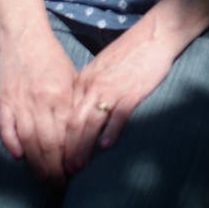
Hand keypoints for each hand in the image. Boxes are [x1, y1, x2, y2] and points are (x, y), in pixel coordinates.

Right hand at [0, 27, 77, 183]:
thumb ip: (74, 105)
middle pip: (47, 144)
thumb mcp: (72, 78)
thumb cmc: (52, 58)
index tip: (74, 174)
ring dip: (35, 163)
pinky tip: (17, 157)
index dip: (70, 158)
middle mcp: (41, 102)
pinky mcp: (3, 99)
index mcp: (61, 97)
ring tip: (42, 179)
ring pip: (28, 140)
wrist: (24, 36)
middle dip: (54, 169)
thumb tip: (83, 133)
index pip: (67, 136)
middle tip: (59, 186)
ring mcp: (20, 101)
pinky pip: (5, 126)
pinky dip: (10, 142)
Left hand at [61, 23, 181, 173]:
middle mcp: (93, 86)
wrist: (153, 36)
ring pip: (90, 122)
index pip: (64, 115)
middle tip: (62, 170)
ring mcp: (111, 89)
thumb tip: (81, 112)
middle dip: (66, 150)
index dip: (58, 139)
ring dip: (82, 147)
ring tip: (78, 167)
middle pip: (73, 123)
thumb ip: (90, 89)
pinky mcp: (131, 92)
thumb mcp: (102, 69)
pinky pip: (117, 115)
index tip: (55, 157)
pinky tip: (106, 146)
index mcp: (84, 81)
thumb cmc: (130, 54)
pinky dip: (110, 131)